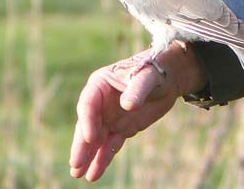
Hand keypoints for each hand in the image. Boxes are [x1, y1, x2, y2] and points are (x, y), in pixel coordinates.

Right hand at [69, 41, 205, 180]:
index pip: (88, 105)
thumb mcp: (147, 76)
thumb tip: (128, 105)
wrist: (169, 77)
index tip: (90, 138)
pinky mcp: (121, 129)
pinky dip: (103, 159)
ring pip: (96, 140)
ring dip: (88, 157)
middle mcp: (99, 104)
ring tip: (78, 174)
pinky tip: (95, 173)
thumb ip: (137, 90)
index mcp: (99, 85)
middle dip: (81, 145)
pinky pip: (110, 146)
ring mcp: (109, 118)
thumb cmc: (154, 70)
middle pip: (86, 126)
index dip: (87, 122)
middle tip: (75, 163)